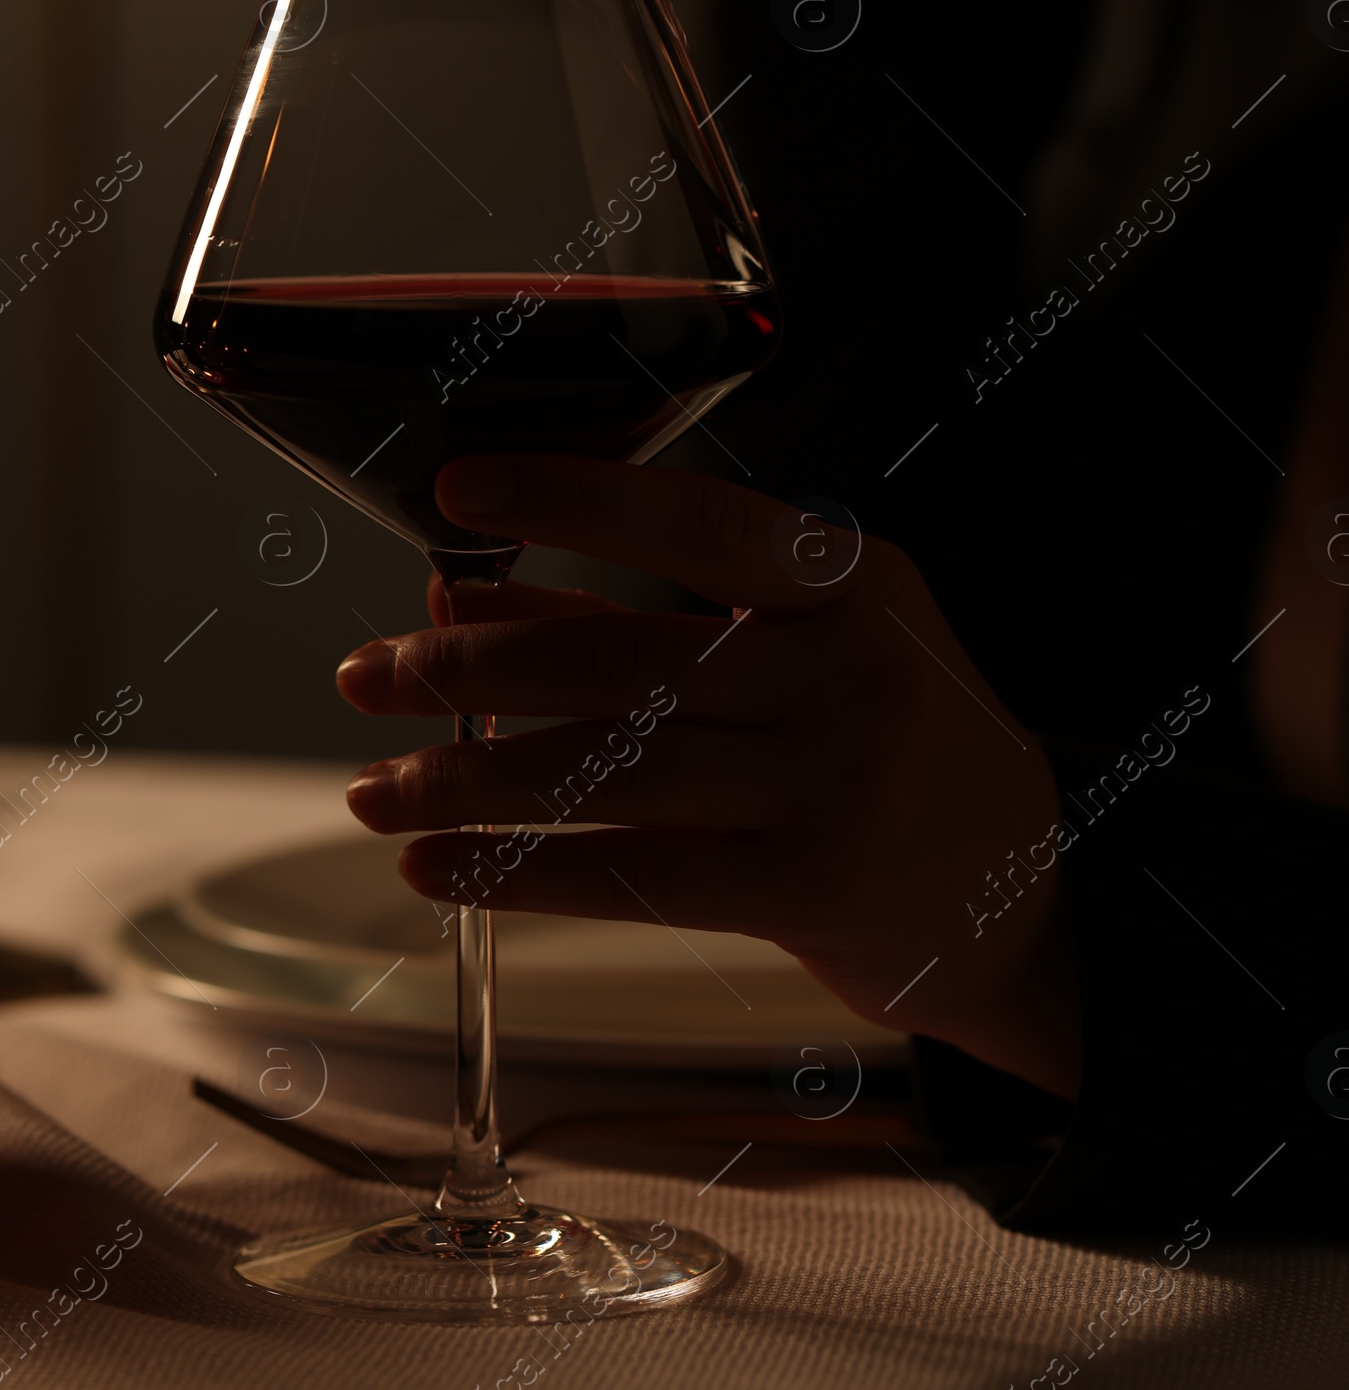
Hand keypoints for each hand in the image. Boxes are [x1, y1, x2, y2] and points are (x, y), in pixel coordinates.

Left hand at [336, 456, 1081, 1098]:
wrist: (1026, 897)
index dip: (571, 496)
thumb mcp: (801, 644)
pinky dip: (521, 872)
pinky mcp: (810, 893)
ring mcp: (833, 786)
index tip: (456, 492)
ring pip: (608, 772)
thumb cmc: (886, 737)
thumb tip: (463, 594)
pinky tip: (440, 870)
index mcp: (850, 581)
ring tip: (375, 787)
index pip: (695, 521)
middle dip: (467, 666)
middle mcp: (847, 673)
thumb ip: (641, 615)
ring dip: (468, 780)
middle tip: (363, 675)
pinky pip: (634, 875)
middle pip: (619, 658)